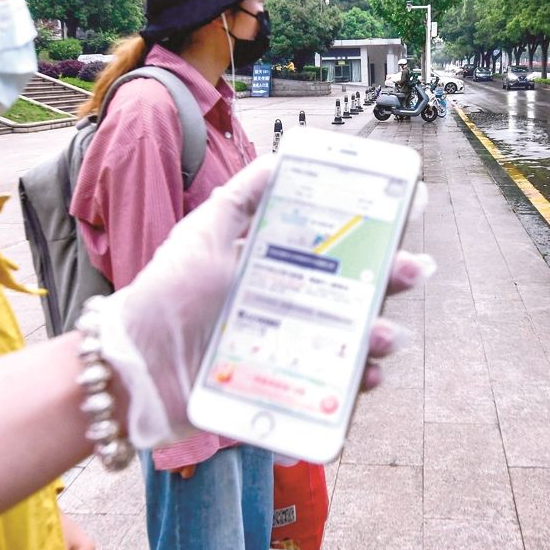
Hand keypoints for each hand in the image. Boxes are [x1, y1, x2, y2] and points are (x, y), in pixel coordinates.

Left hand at [94, 155, 434, 446]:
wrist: (135, 365)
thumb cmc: (166, 295)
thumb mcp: (202, 234)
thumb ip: (240, 199)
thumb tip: (281, 159)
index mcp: (278, 266)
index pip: (338, 244)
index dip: (376, 229)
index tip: (409, 210)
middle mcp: (292, 305)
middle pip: (357, 290)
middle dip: (393, 278)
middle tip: (414, 269)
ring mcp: (292, 348)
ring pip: (353, 341)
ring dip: (380, 335)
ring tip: (384, 334)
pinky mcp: (286, 389)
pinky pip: (332, 390)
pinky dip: (356, 386)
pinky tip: (365, 377)